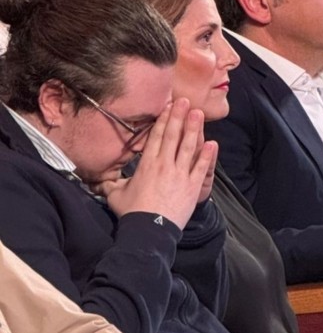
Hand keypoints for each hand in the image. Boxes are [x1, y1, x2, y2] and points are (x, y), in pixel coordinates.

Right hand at [99, 99, 217, 229]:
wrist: (148, 232)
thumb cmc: (132, 214)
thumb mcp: (116, 196)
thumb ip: (110, 185)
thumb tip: (99, 181)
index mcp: (147, 164)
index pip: (156, 137)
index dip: (163, 120)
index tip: (169, 106)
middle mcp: (164, 165)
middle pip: (172, 136)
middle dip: (179, 116)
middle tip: (185, 101)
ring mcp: (179, 174)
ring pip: (188, 147)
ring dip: (194, 129)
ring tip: (199, 113)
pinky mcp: (191, 186)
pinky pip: (201, 167)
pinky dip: (207, 155)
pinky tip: (212, 143)